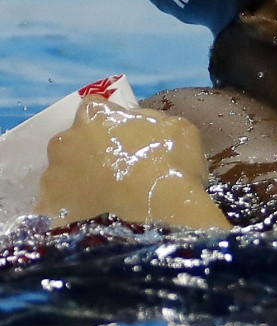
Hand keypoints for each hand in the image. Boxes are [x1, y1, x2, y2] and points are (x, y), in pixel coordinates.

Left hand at [35, 97, 228, 228]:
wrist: (159, 217)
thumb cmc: (171, 167)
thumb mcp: (178, 128)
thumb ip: (151, 119)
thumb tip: (140, 124)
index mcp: (94, 116)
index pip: (93, 107)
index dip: (108, 121)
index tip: (123, 134)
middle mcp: (64, 142)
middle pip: (72, 141)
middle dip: (88, 151)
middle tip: (115, 169)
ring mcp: (52, 178)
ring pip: (63, 174)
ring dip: (79, 182)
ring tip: (106, 200)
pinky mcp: (49, 210)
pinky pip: (58, 206)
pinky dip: (72, 210)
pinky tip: (93, 218)